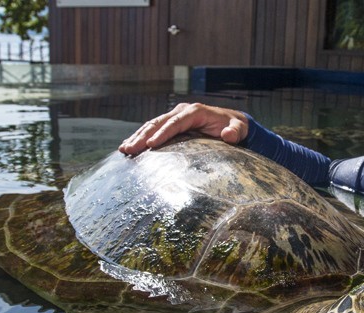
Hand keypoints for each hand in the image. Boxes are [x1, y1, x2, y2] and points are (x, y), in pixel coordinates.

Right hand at [119, 103, 248, 154]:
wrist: (231, 123)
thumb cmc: (235, 127)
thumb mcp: (239, 129)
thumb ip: (235, 131)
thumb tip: (229, 135)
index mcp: (195, 112)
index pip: (175, 122)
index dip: (163, 133)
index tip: (152, 145)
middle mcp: (181, 111)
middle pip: (159, 123)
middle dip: (143, 136)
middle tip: (129, 149)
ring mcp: (174, 116)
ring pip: (152, 125)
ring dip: (137, 137)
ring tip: (124, 149)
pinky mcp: (170, 124)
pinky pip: (153, 130)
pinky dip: (141, 138)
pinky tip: (129, 147)